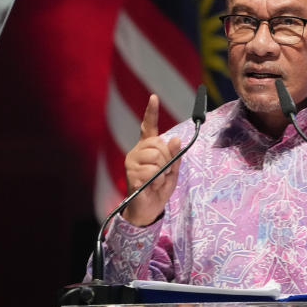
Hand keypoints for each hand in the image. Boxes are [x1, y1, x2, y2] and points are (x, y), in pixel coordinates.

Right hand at [121, 94, 181, 225]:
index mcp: (147, 148)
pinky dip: (157, 180)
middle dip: (168, 159)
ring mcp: (132, 162)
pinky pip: (152, 171)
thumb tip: (175, 139)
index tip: (154, 97)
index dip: (151, 112)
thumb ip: (174, 155)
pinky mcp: (131, 174)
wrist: (148, 209)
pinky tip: (151, 186)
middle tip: (164, 172)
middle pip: (158, 144)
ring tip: (157, 180)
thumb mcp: (173, 170)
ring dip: (163, 171)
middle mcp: (137, 151)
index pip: (148, 126)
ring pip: (156, 157)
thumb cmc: (159, 188)